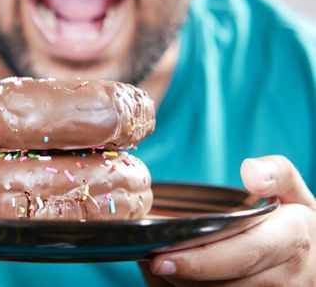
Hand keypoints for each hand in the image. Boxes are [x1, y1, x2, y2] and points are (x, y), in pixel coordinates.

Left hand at [139, 155, 315, 285]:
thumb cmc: (296, 222)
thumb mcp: (295, 193)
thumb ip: (277, 174)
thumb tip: (250, 170)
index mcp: (290, 241)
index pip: (242, 254)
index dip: (200, 261)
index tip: (162, 258)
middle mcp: (285, 277)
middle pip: (223, 284)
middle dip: (182, 276)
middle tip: (149, 259)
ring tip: (155, 266)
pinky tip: (171, 278)